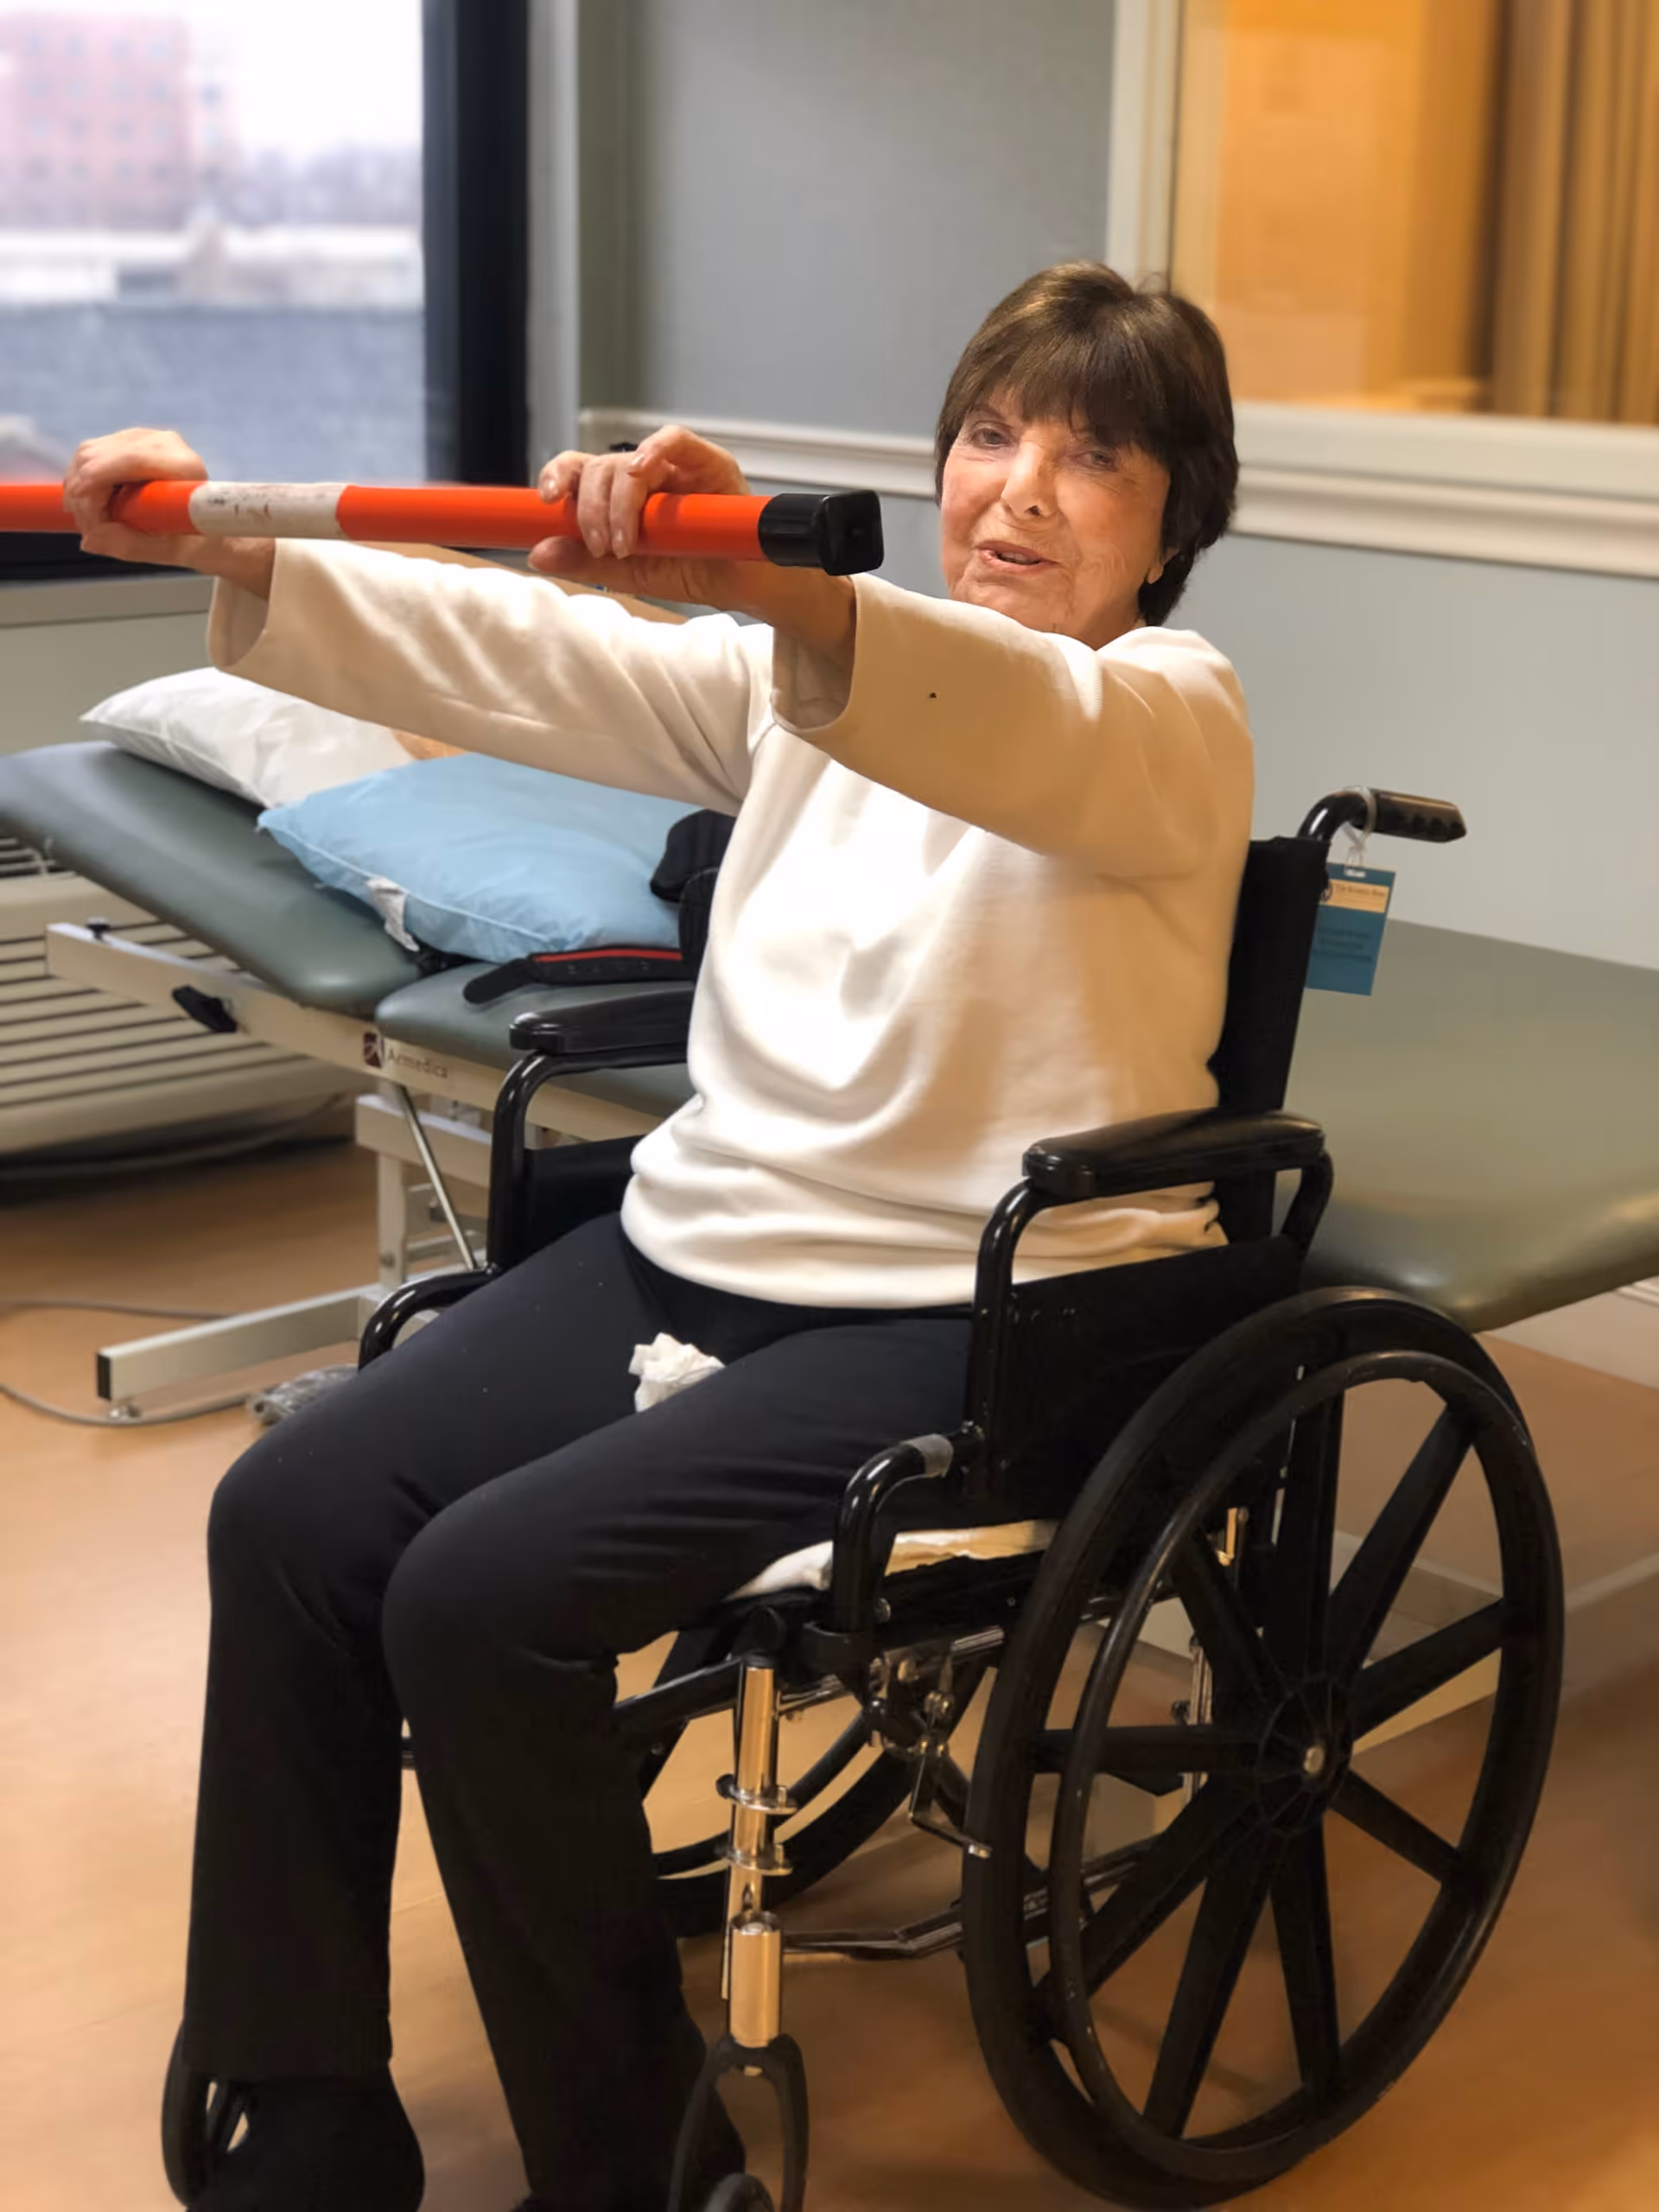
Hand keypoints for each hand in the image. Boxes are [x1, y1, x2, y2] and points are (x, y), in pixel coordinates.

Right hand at [62, 429, 273, 592]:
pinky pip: (90, 455)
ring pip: (88, 453)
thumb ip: (134, 546)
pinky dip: (82, 482)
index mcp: (183, 465)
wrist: (218, 526)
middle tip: (89, 530)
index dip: (93, 485)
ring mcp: (145, 438)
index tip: (87, 520)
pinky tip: (93, 507)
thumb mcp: (175, 551)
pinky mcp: (130, 442)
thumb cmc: (206, 539)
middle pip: (99, 455)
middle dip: (82, 495)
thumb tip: (91, 540)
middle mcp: (164, 443)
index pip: (125, 461)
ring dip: (77, 489)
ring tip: (91, 523)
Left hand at [529, 424, 854, 668]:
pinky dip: (654, 451)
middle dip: (590, 507)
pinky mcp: (710, 462)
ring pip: (628, 460)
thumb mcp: (633, 574)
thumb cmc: (698, 571)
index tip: (545, 501)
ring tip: (627, 545)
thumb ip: (587, 562)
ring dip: (618, 503)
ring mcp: (677, 466)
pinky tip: (642, 474)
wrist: (750, 587)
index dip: (559, 476)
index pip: (581, 471)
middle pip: (599, 466)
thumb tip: (538, 551)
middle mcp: (647, 474)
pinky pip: (676, 439)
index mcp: (624, 495)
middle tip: (604, 547)